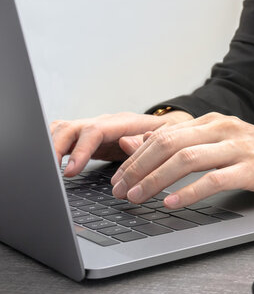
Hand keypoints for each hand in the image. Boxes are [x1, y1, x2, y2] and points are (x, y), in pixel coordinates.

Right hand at [51, 111, 193, 175]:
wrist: (165, 128)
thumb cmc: (165, 134)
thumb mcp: (165, 137)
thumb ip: (148, 141)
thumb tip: (126, 143)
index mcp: (123, 122)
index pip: (95, 131)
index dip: (81, 151)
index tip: (72, 170)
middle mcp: (104, 122)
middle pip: (71, 128)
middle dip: (57, 148)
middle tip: (53, 171)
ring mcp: (93, 128)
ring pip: (63, 129)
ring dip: (52, 146)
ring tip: (48, 168)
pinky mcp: (87, 137)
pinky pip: (64, 136)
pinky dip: (53, 145)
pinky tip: (49, 161)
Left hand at [109, 112, 253, 207]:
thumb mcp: (223, 143)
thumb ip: (185, 143)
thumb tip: (139, 144)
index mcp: (214, 122)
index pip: (164, 134)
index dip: (136, 157)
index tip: (118, 177)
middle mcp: (224, 129)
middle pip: (169, 143)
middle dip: (138, 168)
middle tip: (121, 190)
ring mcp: (239, 147)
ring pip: (187, 159)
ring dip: (156, 180)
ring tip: (138, 197)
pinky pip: (215, 179)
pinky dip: (189, 192)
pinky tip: (174, 203)